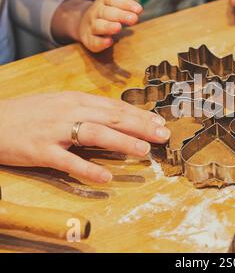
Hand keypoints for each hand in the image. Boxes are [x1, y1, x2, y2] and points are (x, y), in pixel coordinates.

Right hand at [0, 92, 170, 182]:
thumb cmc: (30, 114)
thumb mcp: (60, 104)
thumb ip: (88, 109)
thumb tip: (117, 116)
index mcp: (75, 99)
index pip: (114, 106)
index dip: (139, 115)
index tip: (159, 122)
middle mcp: (68, 111)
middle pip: (111, 117)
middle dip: (140, 126)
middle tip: (163, 135)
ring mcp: (54, 130)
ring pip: (93, 133)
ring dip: (121, 142)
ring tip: (144, 151)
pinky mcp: (40, 150)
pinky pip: (67, 161)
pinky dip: (87, 169)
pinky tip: (106, 177)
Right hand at [78, 0, 144, 52]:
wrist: (86, 22)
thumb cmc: (110, 7)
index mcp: (108, 0)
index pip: (116, 0)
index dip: (127, 4)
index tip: (139, 9)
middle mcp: (99, 11)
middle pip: (108, 13)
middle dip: (121, 15)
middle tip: (134, 18)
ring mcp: (93, 25)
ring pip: (99, 26)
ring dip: (109, 27)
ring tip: (118, 28)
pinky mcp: (91, 40)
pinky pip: (94, 41)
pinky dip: (100, 42)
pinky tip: (108, 42)